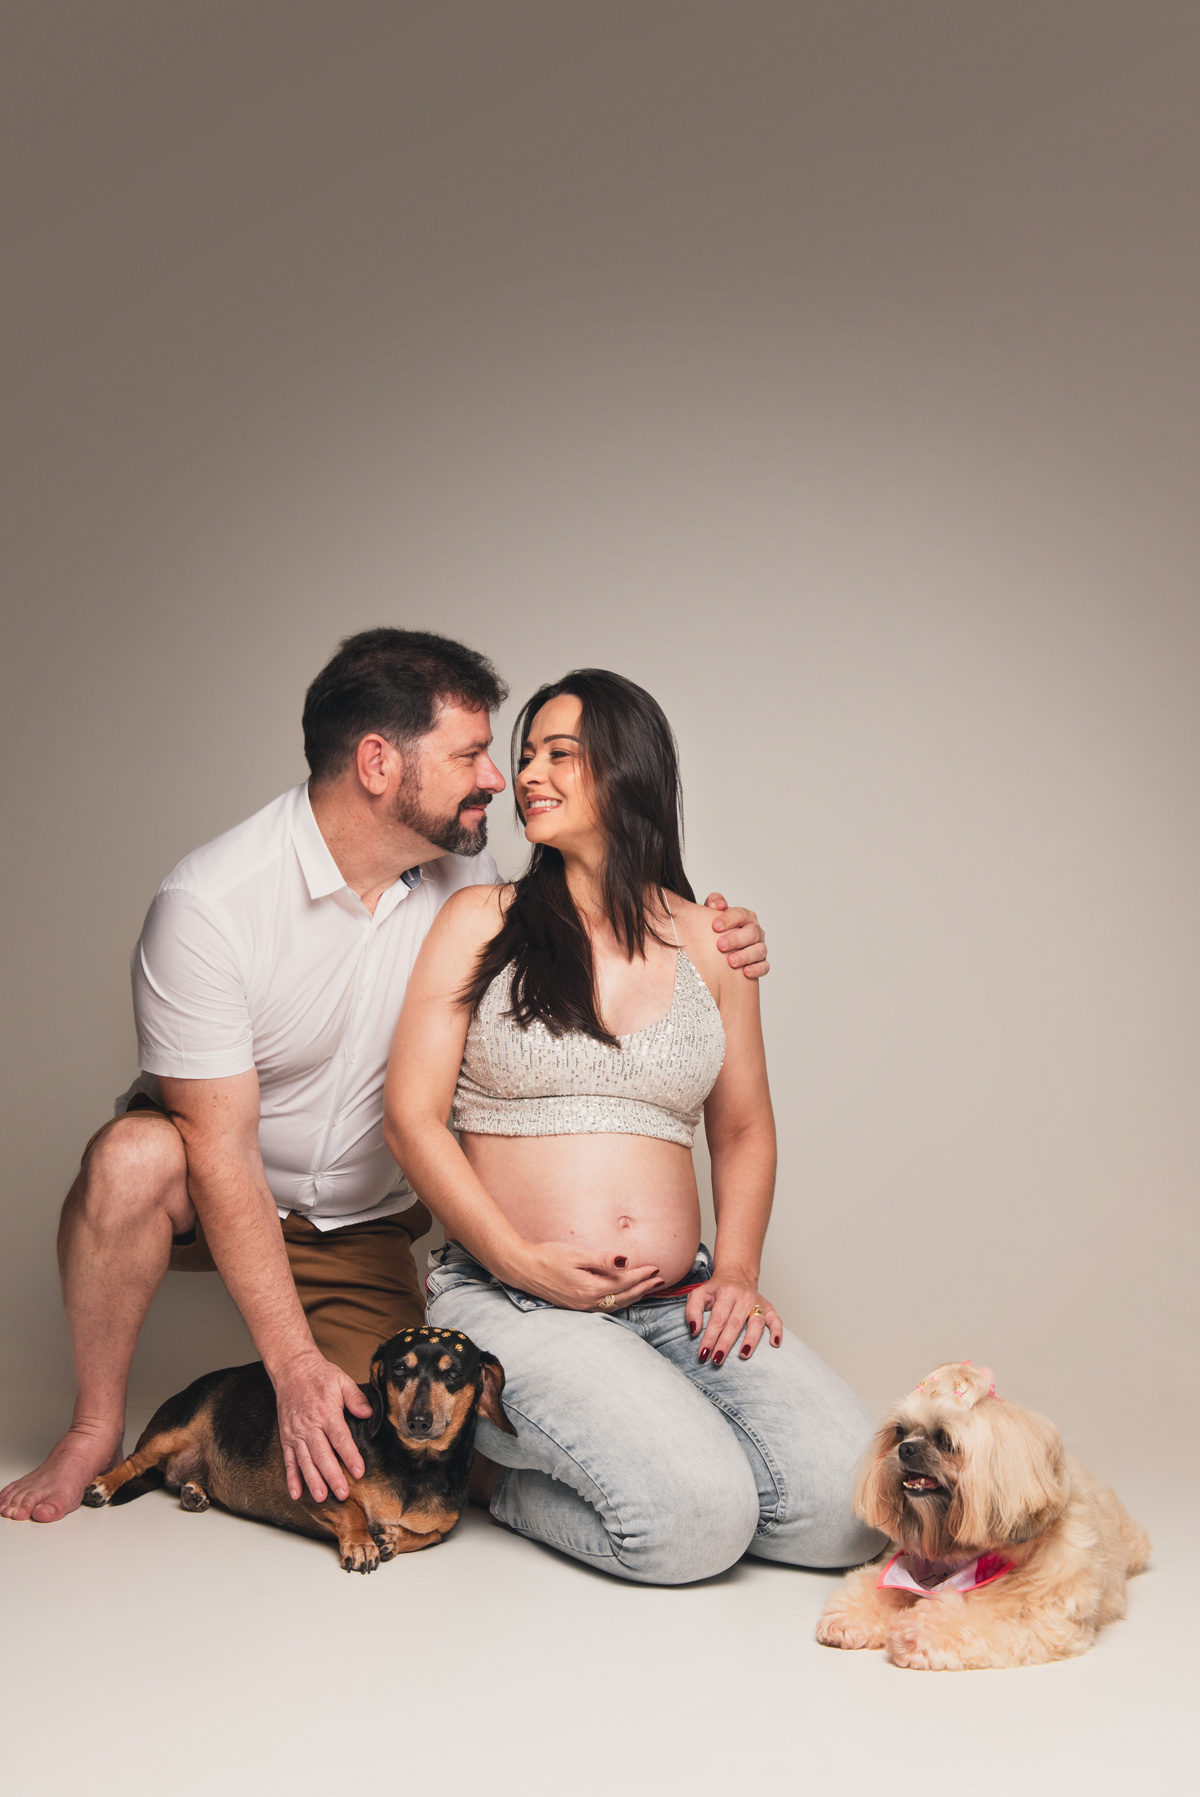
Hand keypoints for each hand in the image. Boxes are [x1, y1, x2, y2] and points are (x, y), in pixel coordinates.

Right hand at [271, 1350, 373, 1503]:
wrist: (292, 1369)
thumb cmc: (319, 1375)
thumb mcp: (342, 1380)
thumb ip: (356, 1398)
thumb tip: (369, 1413)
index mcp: (326, 1412)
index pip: (340, 1439)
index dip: (349, 1456)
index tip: (359, 1471)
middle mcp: (309, 1426)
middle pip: (322, 1455)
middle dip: (332, 1476)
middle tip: (342, 1493)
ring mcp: (296, 1433)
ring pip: (304, 1461)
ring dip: (313, 1481)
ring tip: (322, 1497)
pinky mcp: (286, 1437)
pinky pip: (288, 1460)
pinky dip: (291, 1478)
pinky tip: (296, 1493)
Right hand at [516, 1243, 664, 1311]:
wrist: (523, 1269)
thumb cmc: (548, 1256)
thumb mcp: (576, 1254)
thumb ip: (602, 1259)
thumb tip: (625, 1261)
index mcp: (590, 1288)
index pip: (624, 1282)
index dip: (642, 1275)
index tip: (655, 1267)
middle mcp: (588, 1302)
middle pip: (624, 1297)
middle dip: (644, 1288)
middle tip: (660, 1279)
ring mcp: (582, 1307)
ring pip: (616, 1305)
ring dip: (635, 1297)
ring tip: (649, 1289)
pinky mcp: (577, 1307)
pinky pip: (606, 1307)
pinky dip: (620, 1302)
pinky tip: (625, 1297)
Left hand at [685, 1273, 781, 1364]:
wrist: (736, 1275)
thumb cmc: (716, 1289)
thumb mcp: (699, 1294)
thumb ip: (692, 1310)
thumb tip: (694, 1331)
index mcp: (726, 1292)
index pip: (717, 1319)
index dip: (710, 1338)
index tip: (703, 1354)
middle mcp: (743, 1297)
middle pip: (735, 1324)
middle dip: (725, 1344)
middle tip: (717, 1360)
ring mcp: (757, 1302)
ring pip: (756, 1323)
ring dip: (750, 1340)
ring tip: (743, 1355)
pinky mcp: (768, 1307)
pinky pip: (776, 1319)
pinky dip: (777, 1331)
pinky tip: (775, 1344)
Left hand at [704, 892, 768, 978]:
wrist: (717, 948)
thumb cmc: (715, 930)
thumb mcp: (711, 914)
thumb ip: (713, 903)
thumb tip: (718, 904)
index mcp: (745, 917)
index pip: (740, 915)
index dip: (729, 920)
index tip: (715, 926)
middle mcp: (754, 931)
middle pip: (751, 932)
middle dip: (736, 939)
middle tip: (721, 945)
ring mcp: (759, 947)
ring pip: (759, 950)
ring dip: (745, 956)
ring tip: (731, 962)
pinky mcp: (761, 962)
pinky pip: (764, 966)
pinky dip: (756, 969)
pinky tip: (746, 972)